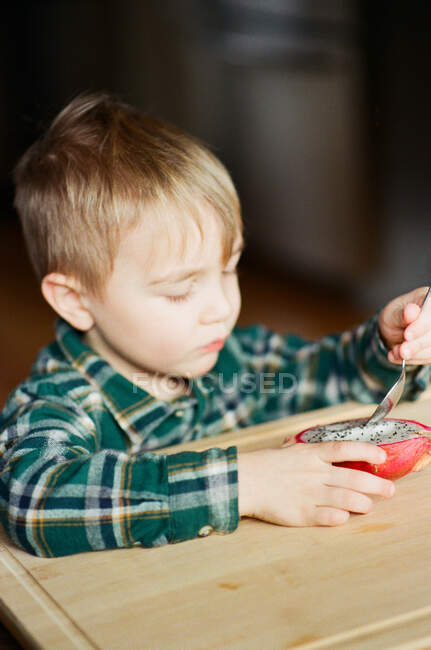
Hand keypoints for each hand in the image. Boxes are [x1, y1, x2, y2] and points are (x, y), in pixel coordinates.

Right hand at [237, 441, 393, 526]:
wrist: (244, 481)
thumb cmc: (266, 465)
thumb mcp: (289, 449)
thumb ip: (309, 451)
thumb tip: (326, 449)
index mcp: (311, 454)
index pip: (346, 449)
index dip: (367, 450)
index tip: (382, 455)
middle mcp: (315, 473)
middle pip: (354, 477)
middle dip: (377, 485)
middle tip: (389, 490)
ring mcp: (309, 494)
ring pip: (347, 499)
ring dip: (363, 503)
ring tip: (368, 506)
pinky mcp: (302, 513)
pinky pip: (329, 517)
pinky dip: (341, 517)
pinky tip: (345, 517)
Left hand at [378, 286, 430, 364]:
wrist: (397, 330)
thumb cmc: (395, 317)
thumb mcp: (392, 314)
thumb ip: (401, 315)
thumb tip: (411, 311)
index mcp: (429, 298)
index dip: (421, 325)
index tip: (407, 335)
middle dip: (417, 344)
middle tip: (401, 351)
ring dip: (414, 354)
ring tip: (395, 352)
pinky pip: (429, 357)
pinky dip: (414, 359)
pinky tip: (399, 356)